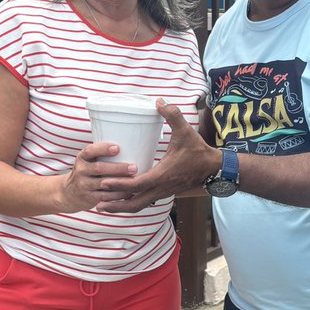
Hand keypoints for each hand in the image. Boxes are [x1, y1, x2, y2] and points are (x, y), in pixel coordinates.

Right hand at [60, 142, 138, 212]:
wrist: (69, 193)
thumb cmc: (87, 172)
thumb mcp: (88, 160)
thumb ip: (102, 154)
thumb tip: (132, 144)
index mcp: (82, 158)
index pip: (90, 151)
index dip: (103, 149)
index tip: (118, 148)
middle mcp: (80, 170)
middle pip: (99, 168)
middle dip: (118, 168)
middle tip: (134, 168)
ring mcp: (83, 185)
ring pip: (104, 184)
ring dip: (121, 183)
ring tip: (135, 181)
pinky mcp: (89, 198)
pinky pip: (106, 197)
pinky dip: (118, 195)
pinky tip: (129, 192)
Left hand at [96, 102, 217, 212]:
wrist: (212, 168)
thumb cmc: (198, 151)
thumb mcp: (186, 131)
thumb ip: (173, 115)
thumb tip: (159, 101)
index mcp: (162, 175)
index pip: (137, 184)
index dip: (120, 184)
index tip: (104, 182)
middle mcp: (161, 188)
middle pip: (134, 203)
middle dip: (115, 205)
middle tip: (97, 205)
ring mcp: (162, 193)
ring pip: (139, 206)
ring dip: (121, 207)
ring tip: (104, 206)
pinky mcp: (164, 193)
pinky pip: (145, 202)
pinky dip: (131, 203)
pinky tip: (120, 200)